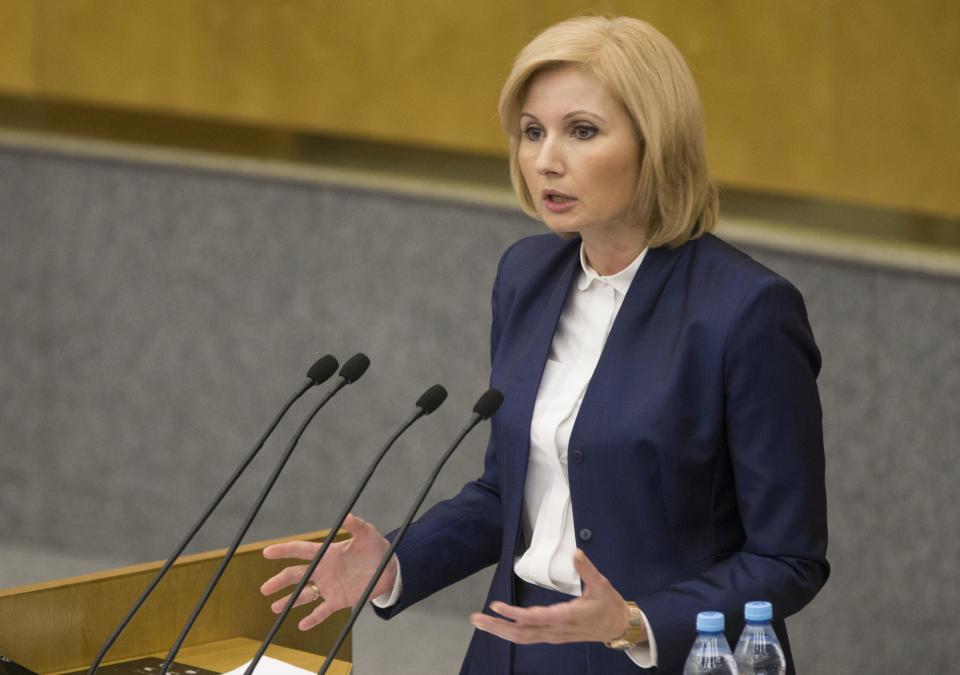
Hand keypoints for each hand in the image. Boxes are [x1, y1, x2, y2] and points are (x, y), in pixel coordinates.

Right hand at [260, 513, 396, 630]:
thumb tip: (348, 516)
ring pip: (305, 594)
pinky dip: (313, 618)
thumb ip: (357, 526)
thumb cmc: (376, 548)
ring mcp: (329, 586)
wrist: (389, 569)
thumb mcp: (368, 535)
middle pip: (296, 575)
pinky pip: (323, 611)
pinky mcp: (339, 600)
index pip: (301, 550)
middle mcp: (323, 570)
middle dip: (280, 581)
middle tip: (265, 588)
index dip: (284, 550)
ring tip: (275, 608)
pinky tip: (302, 625)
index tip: (267, 552)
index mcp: (326, 553)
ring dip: (290, 601)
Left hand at [470, 549, 634, 644]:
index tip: (496, 606)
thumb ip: (587, 569)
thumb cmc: (609, 605)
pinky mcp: (554, 636)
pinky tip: (500, 628)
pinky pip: (529, 637)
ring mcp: (554, 635)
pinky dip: (512, 633)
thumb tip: (576, 552)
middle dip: (497, 626)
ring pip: (523, 637)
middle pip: (522, 632)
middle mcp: (556, 629)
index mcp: (566, 616)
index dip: (514, 614)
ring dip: (500, 631)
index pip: (535, 618)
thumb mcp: (601, 584)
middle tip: (476, 618)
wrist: (619, 627)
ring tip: (481, 622)